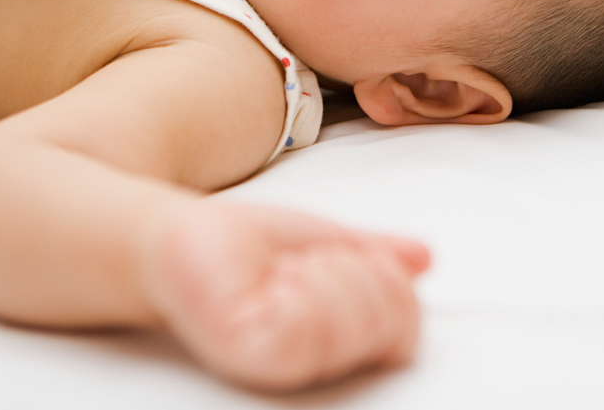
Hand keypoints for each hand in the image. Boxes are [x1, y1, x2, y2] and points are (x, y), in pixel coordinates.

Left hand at [140, 200, 429, 390]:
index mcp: (342, 343)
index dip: (383, 277)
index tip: (337, 259)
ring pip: (356, 315)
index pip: (407, 327)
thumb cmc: (246, 245)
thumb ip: (376, 254)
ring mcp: (290, 367)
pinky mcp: (256, 356)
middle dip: (353, 267)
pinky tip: (268, 282)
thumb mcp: (325, 240)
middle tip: (304, 265)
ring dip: (321, 269)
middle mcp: (320, 367)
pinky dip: (296, 280)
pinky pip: (311, 319)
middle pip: (390, 319)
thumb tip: (424, 258)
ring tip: (281, 274)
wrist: (180, 235)